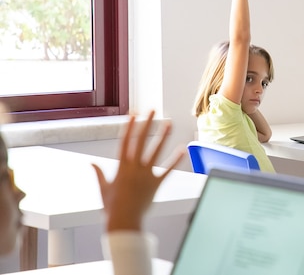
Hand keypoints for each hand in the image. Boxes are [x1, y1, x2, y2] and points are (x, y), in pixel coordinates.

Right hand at [92, 111, 183, 231]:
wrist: (123, 222)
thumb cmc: (111, 207)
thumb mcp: (103, 188)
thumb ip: (99, 174)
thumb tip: (91, 163)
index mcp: (121, 167)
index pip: (126, 141)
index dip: (130, 126)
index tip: (134, 113)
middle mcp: (134, 167)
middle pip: (141, 140)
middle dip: (147, 124)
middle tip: (153, 110)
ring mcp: (146, 175)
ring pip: (155, 151)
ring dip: (163, 136)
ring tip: (169, 123)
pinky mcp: (156, 184)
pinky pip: (167, 171)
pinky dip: (175, 161)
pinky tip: (182, 150)